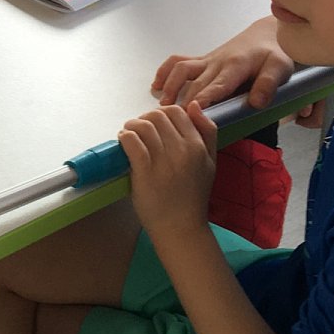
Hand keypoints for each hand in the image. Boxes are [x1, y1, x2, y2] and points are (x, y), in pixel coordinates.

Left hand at [119, 101, 216, 237]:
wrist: (181, 228)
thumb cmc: (193, 196)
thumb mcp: (210, 163)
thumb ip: (207, 132)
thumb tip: (194, 105)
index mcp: (197, 147)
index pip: (177, 112)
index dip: (163, 114)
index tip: (155, 125)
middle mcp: (182, 151)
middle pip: (157, 116)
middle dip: (145, 118)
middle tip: (139, 131)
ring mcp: (163, 161)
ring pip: (143, 125)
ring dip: (132, 126)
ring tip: (129, 135)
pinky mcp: (144, 172)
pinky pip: (132, 141)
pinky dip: (125, 137)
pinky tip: (123, 142)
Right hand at [152, 16, 295, 108]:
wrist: (266, 34)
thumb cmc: (274, 53)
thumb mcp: (280, 68)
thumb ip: (268, 84)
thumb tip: (256, 103)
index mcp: (236, 67)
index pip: (217, 85)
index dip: (204, 99)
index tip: (192, 112)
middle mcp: (217, 62)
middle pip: (195, 82)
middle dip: (184, 101)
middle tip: (175, 122)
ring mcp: (207, 60)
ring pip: (182, 69)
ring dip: (170, 86)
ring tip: (163, 106)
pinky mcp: (203, 60)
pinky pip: (179, 61)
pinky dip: (165, 71)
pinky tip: (157, 84)